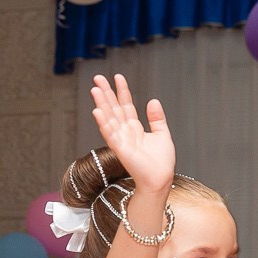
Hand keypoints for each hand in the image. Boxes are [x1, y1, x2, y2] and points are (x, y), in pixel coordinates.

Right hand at [89, 73, 174, 192]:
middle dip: (106, 93)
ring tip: (95, 90)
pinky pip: (110, 134)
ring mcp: (121, 140)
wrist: (160, 180)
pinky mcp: (120, 149)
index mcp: (134, 128)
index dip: (122, 91)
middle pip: (113, 108)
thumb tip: (153, 100)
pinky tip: (97, 111)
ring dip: (101, 104)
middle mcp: (125, 132)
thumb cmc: (161, 163)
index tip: (118, 77)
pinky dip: (104, 123)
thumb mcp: (162, 134)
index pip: (126, 105)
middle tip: (98, 78)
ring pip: (109, 118)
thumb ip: (157, 118)